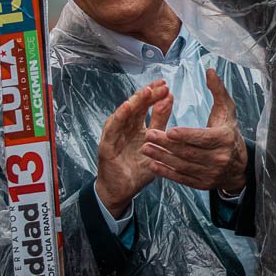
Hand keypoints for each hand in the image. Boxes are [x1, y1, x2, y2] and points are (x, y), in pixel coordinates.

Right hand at [96, 81, 170, 218]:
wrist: (122, 190)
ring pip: (123, 115)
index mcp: (136, 127)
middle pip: (135, 107)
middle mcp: (124, 128)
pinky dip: (118, 117)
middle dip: (147, 94)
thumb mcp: (155, 144)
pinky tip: (126, 107)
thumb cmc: (138, 168)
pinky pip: (112, 130)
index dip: (154, 95)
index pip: (145, 107)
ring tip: (146, 91)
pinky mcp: (106, 146)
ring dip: (134, 102)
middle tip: (160, 84)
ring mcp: (114, 136)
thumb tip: (169, 98)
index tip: (166, 85)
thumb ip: (160, 122)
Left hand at [141, 69, 248, 193]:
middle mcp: (219, 158)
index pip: (202, 138)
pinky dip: (166, 172)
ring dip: (162, 158)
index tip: (169, 130)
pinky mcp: (203, 183)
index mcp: (224, 138)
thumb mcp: (227, 110)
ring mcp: (211, 173)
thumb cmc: (228, 131)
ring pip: (183, 165)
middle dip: (166, 144)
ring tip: (146, 148)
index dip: (185, 135)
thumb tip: (209, 71)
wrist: (239, 164)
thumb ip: (217, 90)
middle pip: (188, 152)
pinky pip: (182, 178)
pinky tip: (153, 164)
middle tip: (148, 135)